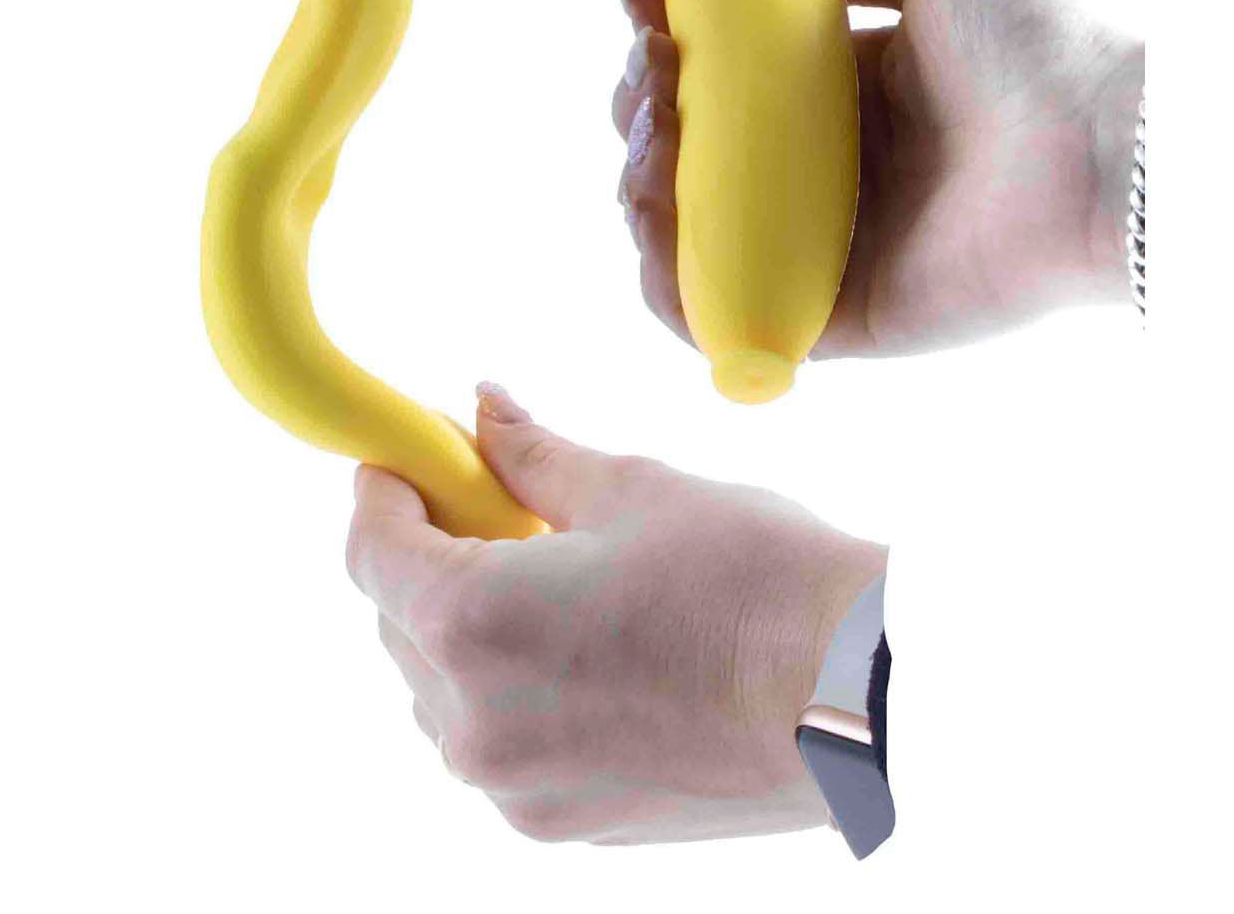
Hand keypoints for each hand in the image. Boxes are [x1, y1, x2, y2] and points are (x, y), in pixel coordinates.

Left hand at [346, 383, 884, 843]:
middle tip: (490, 496)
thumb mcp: (632, 490)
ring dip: (465, 622)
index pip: (372, 549)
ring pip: (441, 687)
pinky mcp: (561, 824)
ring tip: (548, 571)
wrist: (861, 699)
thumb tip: (482, 411)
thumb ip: (530, 456)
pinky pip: (495, 739)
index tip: (407, 454)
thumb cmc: (754, 580)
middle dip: (430, 550)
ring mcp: (514, 788)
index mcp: (475, 624)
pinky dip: (507, 683)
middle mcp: (473, 723)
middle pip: (399, 620)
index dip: (382, 488)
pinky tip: (580, 639)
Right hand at [613, 0, 1144, 355]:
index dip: (668, 34)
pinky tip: (650, 217)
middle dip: (642, 102)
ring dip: (639, 181)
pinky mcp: (833, 320)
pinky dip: (665, 279)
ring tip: (649, 134)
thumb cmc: (1035, 39)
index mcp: (848, 93)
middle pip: (695, 149)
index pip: (728, 73)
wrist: (1104, 143)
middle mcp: (829, 171)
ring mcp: (827, 248)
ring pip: (692, 229)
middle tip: (649, 66)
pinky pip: (722, 312)